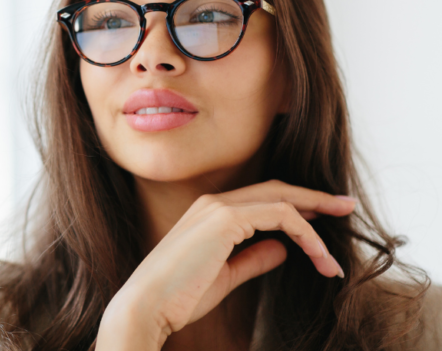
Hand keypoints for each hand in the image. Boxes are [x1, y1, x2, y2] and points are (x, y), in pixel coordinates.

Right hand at [96, 179, 355, 350]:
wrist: (148, 305)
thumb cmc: (178, 297)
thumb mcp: (225, 276)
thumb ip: (252, 259)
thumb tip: (282, 249)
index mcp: (210, 213)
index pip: (262, 199)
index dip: (297, 205)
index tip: (324, 217)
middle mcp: (214, 203)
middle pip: (277, 190)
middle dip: (315, 198)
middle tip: (346, 206)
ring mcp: (218, 208)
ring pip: (281, 200)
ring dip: (315, 221)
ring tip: (334, 250)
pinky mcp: (225, 220)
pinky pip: (279, 216)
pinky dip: (304, 234)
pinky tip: (318, 254)